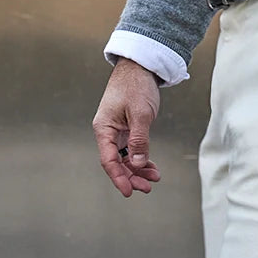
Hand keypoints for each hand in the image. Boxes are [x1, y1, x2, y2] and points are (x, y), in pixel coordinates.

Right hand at [92, 59, 162, 196]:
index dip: (118, 178)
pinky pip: (132, 151)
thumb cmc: (136, 85)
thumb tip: (137, 164)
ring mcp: (117, 132)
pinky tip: (152, 168)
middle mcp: (108, 132)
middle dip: (131, 177)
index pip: (109, 160)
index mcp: (104, 128)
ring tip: (154, 178)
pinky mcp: (127, 130)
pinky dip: (141, 160)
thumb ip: (139, 140)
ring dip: (138, 171)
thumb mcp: (140, 114)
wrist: (140, 66)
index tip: (128, 192)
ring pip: (125, 159)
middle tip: (147, 188)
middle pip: (117, 163)